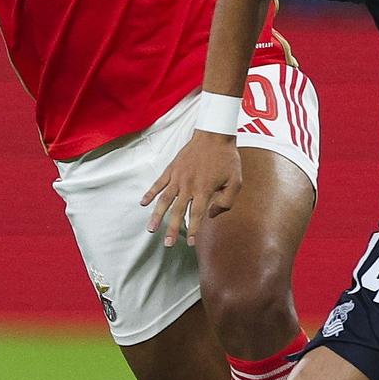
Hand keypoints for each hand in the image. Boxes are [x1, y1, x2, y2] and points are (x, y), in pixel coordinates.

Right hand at [141, 131, 241, 248]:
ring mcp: (177, 177)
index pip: (196, 215)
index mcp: (204, 190)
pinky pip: (158, 183)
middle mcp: (188, 185)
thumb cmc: (227, 159)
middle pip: (177, 211)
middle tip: (167, 244)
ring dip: (157, 215)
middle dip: (171, 229)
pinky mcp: (172, 168)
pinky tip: (143, 203)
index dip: (192, 230)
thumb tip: (212, 214)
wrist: (215, 135)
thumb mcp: (236, 181)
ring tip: (151, 229)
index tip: (189, 243)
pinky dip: (150, 193)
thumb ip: (226, 201)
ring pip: (164, 200)